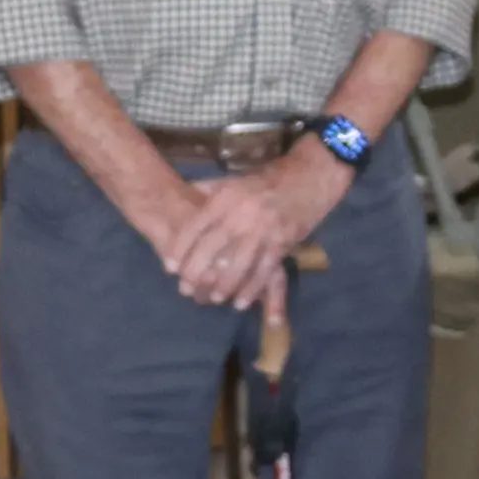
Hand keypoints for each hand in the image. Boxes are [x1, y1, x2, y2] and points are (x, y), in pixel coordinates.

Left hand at [162, 145, 348, 305]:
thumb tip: (187, 193)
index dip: (181, 249)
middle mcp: (241, 214)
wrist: (309, 177)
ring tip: (215, 297)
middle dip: (195, 272)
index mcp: (226, 199)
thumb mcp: (236, 181)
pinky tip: (242, 301)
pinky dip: (252, 289)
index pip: (196, 227)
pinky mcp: (282, 242)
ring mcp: (263, 230)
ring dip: (223, 285)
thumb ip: (211, 190)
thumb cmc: (269, 180)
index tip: (170, 267)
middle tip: (185, 288)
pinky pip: (263, 271)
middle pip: (211, 249)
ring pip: (237, 265)